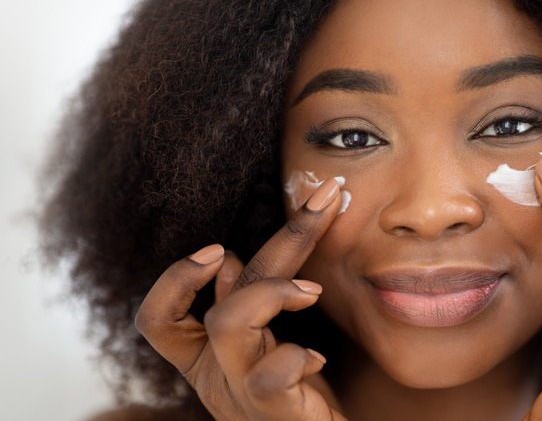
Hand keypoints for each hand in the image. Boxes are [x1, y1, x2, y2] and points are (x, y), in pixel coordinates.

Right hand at [135, 178, 347, 420]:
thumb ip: (246, 306)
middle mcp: (216, 378)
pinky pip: (269, 377)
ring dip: (274, 292)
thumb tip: (230, 261)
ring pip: (228, 325)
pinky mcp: (275, 415)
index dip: (177, 279)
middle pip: (220, 300)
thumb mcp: (264, 347)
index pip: (157, 320)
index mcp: (205, 361)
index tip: (219, 247)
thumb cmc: (294, 398)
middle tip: (326, 200)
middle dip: (285, 238)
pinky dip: (294, 356)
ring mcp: (241, 398)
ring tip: (313, 292)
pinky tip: (316, 359)